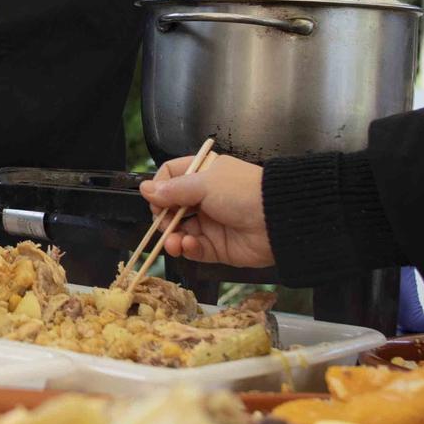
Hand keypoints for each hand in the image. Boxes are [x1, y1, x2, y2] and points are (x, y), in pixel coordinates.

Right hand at [138, 153, 273, 268]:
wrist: (278, 221)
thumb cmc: (242, 192)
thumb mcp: (205, 184)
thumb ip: (172, 189)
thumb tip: (144, 188)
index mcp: (204, 174)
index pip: (172, 176)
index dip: (160, 188)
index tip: (156, 199)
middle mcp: (205, 197)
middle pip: (171, 207)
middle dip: (163, 217)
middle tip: (163, 222)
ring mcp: (211, 223)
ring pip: (180, 231)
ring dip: (172, 237)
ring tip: (172, 242)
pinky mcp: (217, 247)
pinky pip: (194, 249)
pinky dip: (187, 249)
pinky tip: (187, 246)